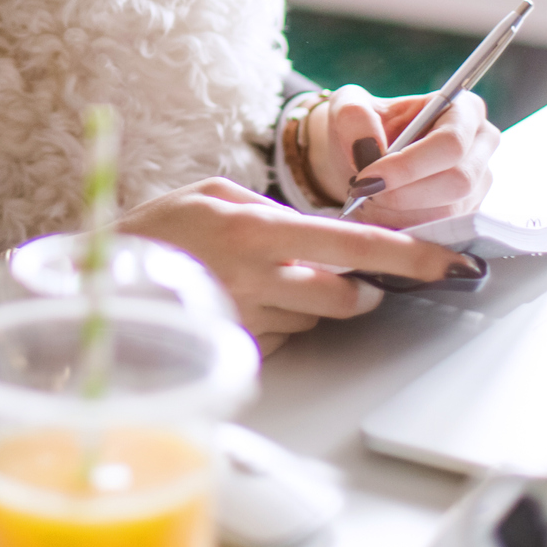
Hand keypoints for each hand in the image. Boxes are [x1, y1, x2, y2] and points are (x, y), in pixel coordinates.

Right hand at [117, 177, 480, 355]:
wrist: (96, 286)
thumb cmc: (153, 233)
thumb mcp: (212, 195)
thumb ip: (272, 209)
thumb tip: (321, 228)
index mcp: (258, 231)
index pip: (354, 246)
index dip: (408, 258)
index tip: (450, 264)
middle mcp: (259, 280)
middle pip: (348, 295)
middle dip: (357, 286)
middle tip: (338, 269)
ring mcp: (250, 322)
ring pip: (317, 317)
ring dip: (309, 300)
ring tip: (262, 278)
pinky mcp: (240, 351)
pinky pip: (285, 337)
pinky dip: (279, 320)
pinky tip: (243, 300)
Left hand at [303, 86, 498, 228]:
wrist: (363, 158)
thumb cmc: (362, 126)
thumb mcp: (347, 106)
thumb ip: (353, 116)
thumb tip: (366, 146)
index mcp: (464, 110)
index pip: (450, 143)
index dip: (408, 165)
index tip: (366, 178)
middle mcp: (481, 146)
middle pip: (458, 181)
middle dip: (403, 194)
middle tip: (363, 193)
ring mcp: (478, 184)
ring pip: (448, 213)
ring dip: (399, 214)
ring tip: (365, 201)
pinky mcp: (466, 215)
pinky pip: (439, 232)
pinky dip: (403, 228)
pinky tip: (378, 214)